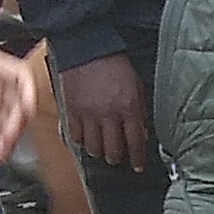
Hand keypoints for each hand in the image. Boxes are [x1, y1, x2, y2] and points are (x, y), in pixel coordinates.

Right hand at [52, 51, 147, 173]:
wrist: (87, 47)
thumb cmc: (114, 65)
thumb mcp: (136, 85)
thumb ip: (139, 110)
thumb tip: (142, 133)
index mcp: (128, 108)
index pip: (136, 142)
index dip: (137, 158)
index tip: (137, 166)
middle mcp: (109, 115)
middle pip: (113, 150)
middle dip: (116, 158)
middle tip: (117, 158)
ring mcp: (88, 114)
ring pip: (93, 147)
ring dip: (98, 152)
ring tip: (101, 150)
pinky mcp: (71, 111)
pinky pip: (75, 136)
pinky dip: (80, 141)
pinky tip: (85, 139)